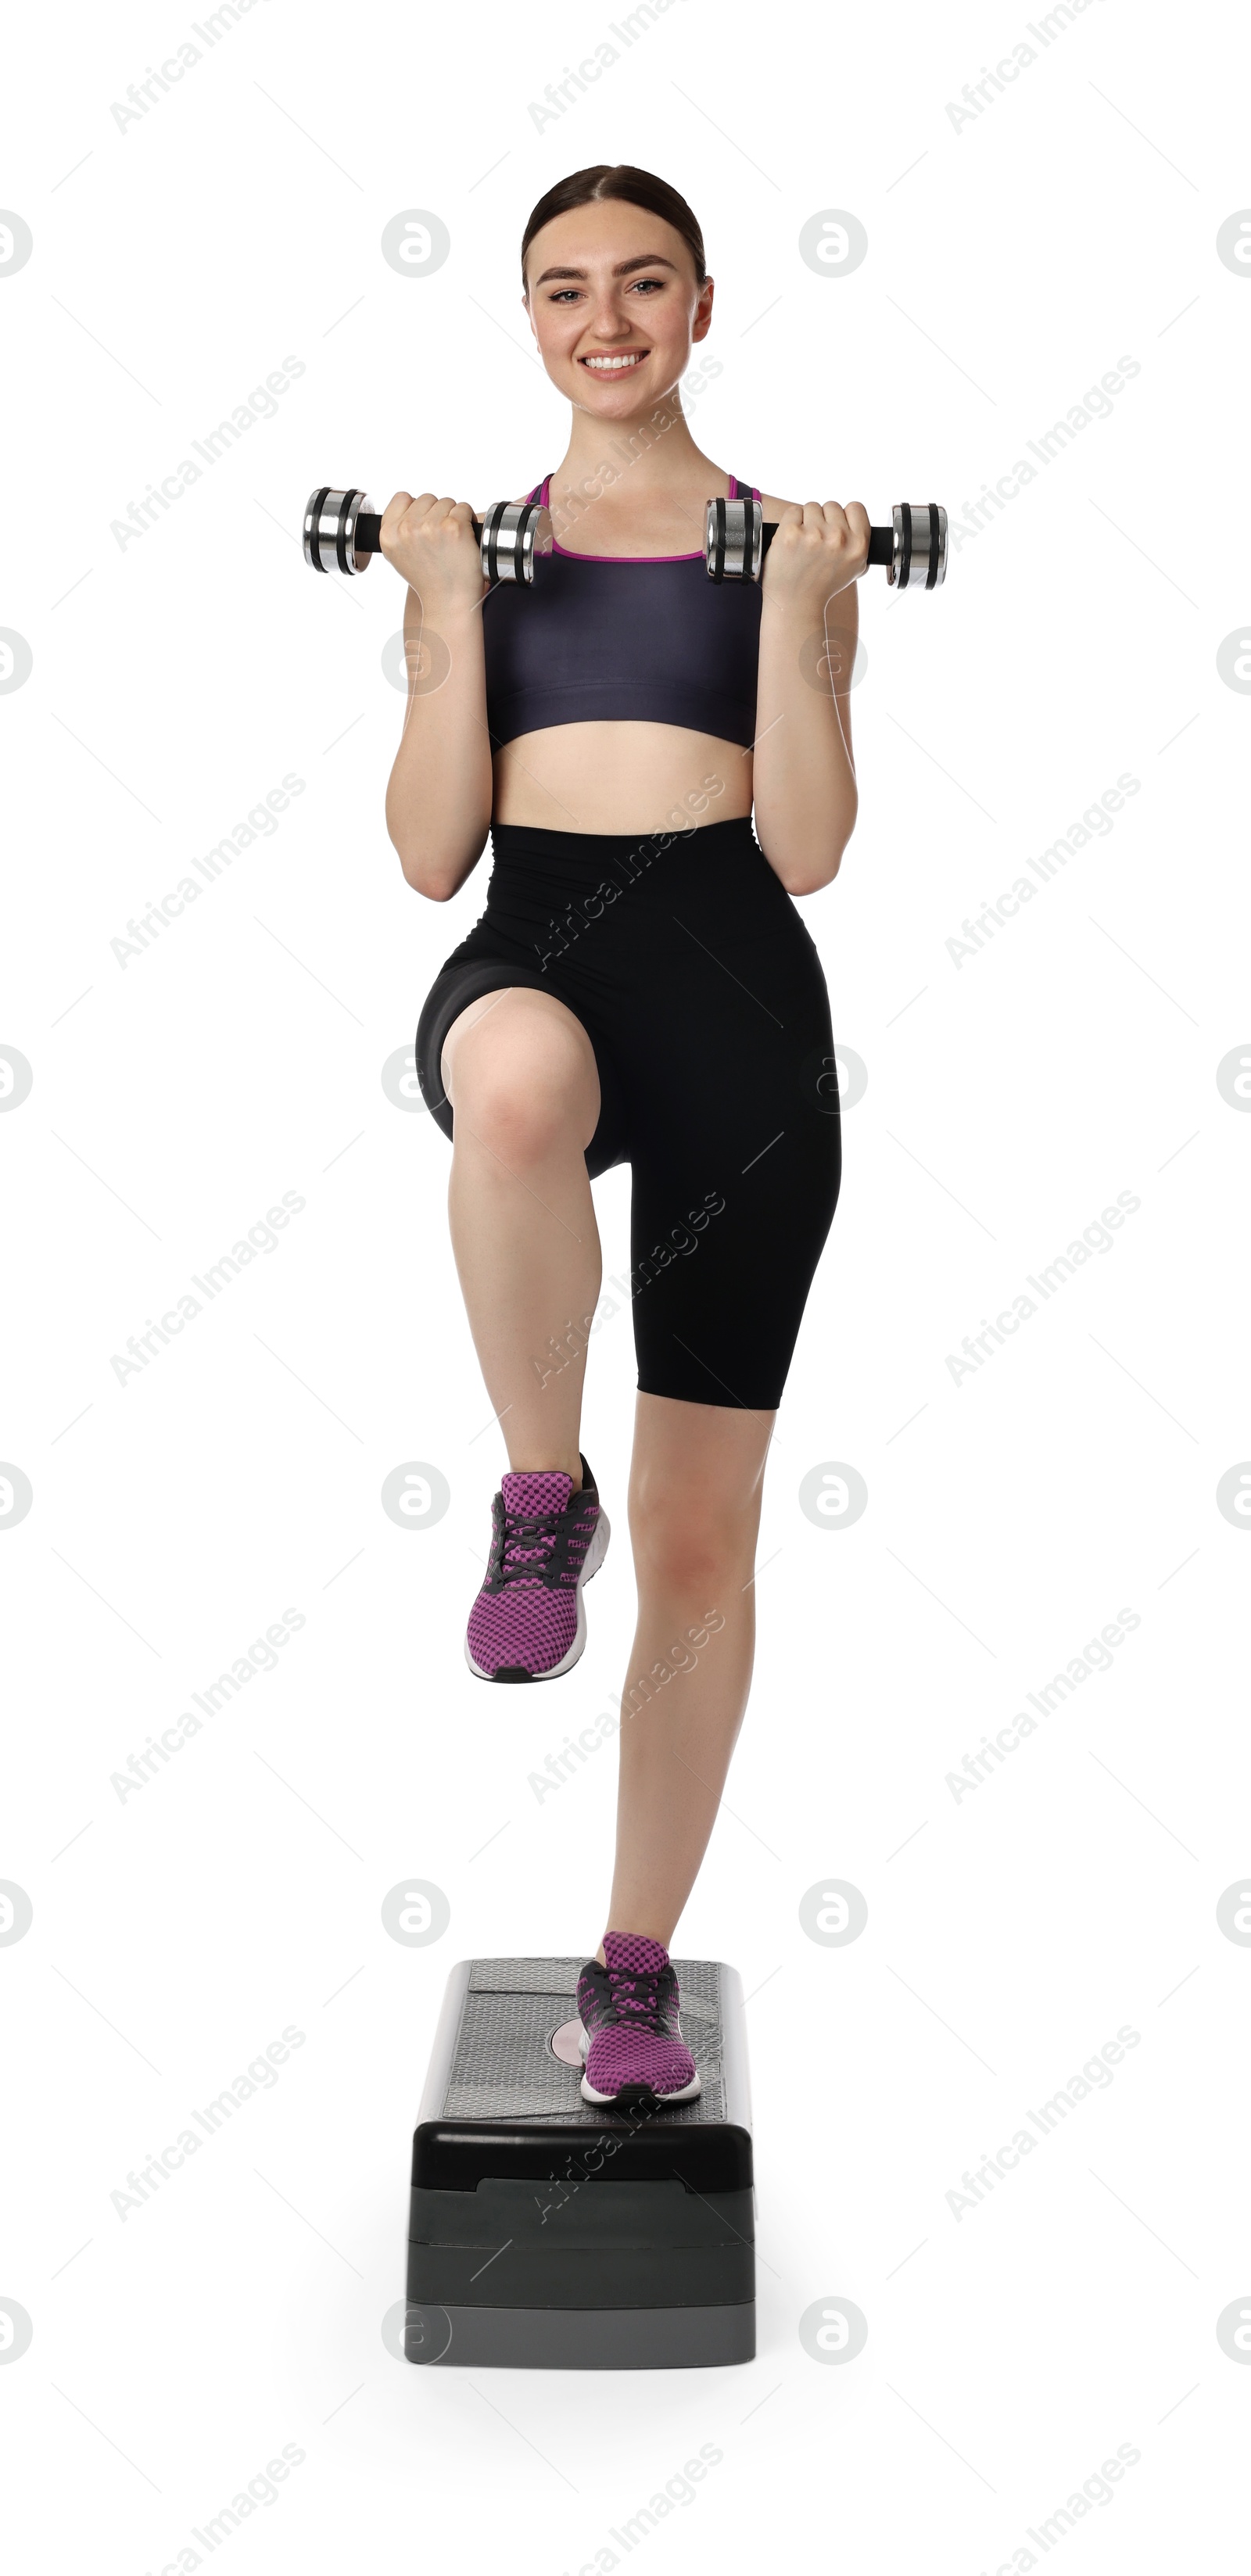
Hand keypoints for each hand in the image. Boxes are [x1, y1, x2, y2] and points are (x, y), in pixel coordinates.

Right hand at [379, 492, 484, 608]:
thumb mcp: (397, 555)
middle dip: (436, 514)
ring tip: (451, 541)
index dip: (416, 509)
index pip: (402, 498)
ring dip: (452, 516)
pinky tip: (463, 539)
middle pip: (426, 498)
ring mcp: (430, 526)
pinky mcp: (453, 527)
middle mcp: (406, 528)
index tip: (424, 525)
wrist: (448, 601)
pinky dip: (468, 520)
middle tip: (440, 539)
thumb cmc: (428, 580)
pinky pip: (463, 508)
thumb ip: (397, 529)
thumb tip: (409, 507)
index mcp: (388, 534)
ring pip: (446, 502)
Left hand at [761, 500, 868, 606]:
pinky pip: (793, 511)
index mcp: (858, 545)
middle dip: (823, 519)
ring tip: (804, 543)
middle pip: (832, 506)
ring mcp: (814, 534)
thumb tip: (855, 521)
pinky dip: (791, 522)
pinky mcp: (790, 533)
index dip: (844, 515)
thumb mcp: (854, 568)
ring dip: (806, 520)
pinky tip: (792, 540)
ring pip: (812, 507)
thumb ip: (859, 542)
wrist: (796, 603)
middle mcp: (838, 538)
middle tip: (817, 541)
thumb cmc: (822, 585)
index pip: (856, 508)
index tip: (836, 526)